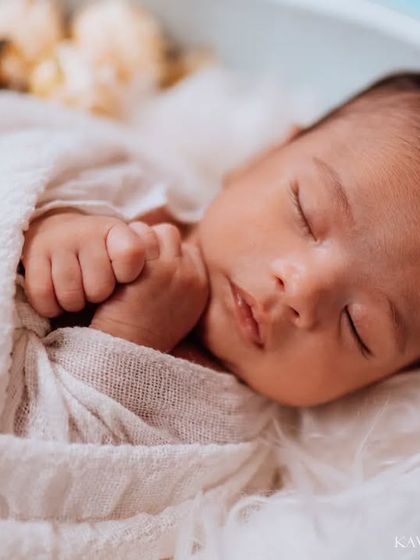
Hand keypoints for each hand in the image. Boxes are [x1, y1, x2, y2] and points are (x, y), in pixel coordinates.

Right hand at [22, 210, 153, 317]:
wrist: (60, 239)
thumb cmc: (106, 258)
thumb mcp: (134, 252)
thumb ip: (162, 256)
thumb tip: (190, 271)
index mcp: (117, 229)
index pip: (132, 255)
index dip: (129, 275)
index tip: (127, 280)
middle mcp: (87, 230)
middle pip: (100, 288)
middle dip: (100, 296)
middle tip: (99, 290)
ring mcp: (59, 241)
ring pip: (72, 295)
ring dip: (75, 303)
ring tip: (80, 294)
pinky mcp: (33, 254)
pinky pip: (44, 295)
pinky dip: (51, 306)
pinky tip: (58, 300)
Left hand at [91, 223, 208, 352]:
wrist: (125, 353)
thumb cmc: (144, 332)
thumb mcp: (176, 308)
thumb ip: (179, 280)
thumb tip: (171, 257)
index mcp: (201, 285)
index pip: (186, 247)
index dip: (163, 252)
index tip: (147, 267)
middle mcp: (191, 275)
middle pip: (169, 234)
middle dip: (149, 242)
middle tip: (130, 261)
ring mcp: (171, 269)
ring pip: (151, 231)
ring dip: (133, 241)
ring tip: (119, 263)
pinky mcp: (148, 268)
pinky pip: (133, 238)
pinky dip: (118, 247)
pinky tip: (110, 264)